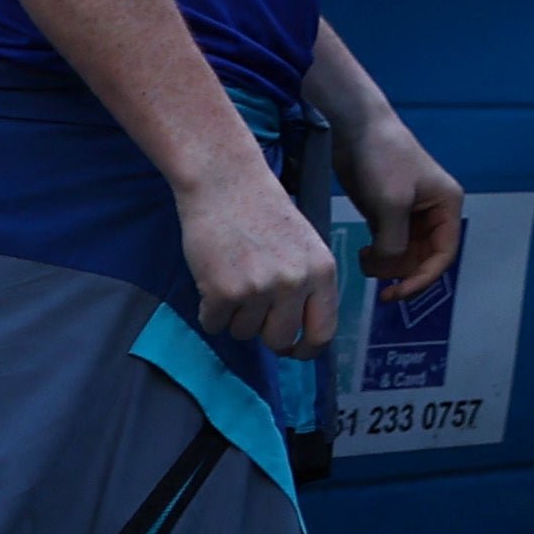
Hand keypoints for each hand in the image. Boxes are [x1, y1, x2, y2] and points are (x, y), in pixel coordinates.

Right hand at [177, 156, 344, 355]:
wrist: (226, 182)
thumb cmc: (264, 212)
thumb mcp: (304, 246)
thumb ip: (307, 286)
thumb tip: (301, 335)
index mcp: (323, 271)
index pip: (323, 332)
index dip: (307, 350)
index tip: (294, 352)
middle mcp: (296, 283)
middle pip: (280, 340)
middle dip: (263, 331)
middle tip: (252, 305)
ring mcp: (259, 289)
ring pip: (243, 333)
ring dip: (235, 315)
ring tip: (234, 276)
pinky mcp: (223, 292)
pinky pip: (213, 324)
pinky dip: (209, 310)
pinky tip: (213, 277)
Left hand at [334, 108, 465, 303]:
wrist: (356, 130)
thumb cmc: (382, 160)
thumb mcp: (391, 203)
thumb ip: (394, 241)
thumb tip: (389, 267)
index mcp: (446, 206)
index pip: (443, 254)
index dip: (423, 279)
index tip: (396, 294)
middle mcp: (434, 213)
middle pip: (424, 258)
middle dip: (401, 271)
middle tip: (374, 277)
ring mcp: (410, 214)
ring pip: (405, 255)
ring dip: (386, 264)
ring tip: (364, 259)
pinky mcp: (388, 213)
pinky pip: (390, 246)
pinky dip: (377, 256)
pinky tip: (362, 254)